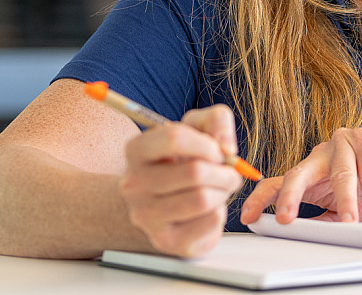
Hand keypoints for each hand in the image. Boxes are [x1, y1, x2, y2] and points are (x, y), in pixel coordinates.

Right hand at [119, 105, 244, 256]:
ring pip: (203, 199)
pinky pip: (210, 222)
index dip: (207, 144)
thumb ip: (216, 120)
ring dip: (223, 192)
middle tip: (227, 174)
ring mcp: (145, 215)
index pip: (174, 138)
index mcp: (136, 150)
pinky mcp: (165, 241)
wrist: (165, 206)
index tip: (217, 151)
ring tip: (219, 190)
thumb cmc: (183, 162)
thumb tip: (227, 148)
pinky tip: (208, 210)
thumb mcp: (197, 129)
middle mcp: (133, 184)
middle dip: (225, 171)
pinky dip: (220, 213)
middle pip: (195, 172)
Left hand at [240, 128, 361, 224]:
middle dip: (290, 197)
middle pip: (298, 172)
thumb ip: (323, 220)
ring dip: (347, 204)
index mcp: (313, 169)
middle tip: (286, 218)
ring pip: (339, 176)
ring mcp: (345, 142)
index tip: (250, 216)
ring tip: (350, 224)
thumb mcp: (346, 210)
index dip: (263, 198)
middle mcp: (324, 152)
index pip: (281, 180)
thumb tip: (299, 234)